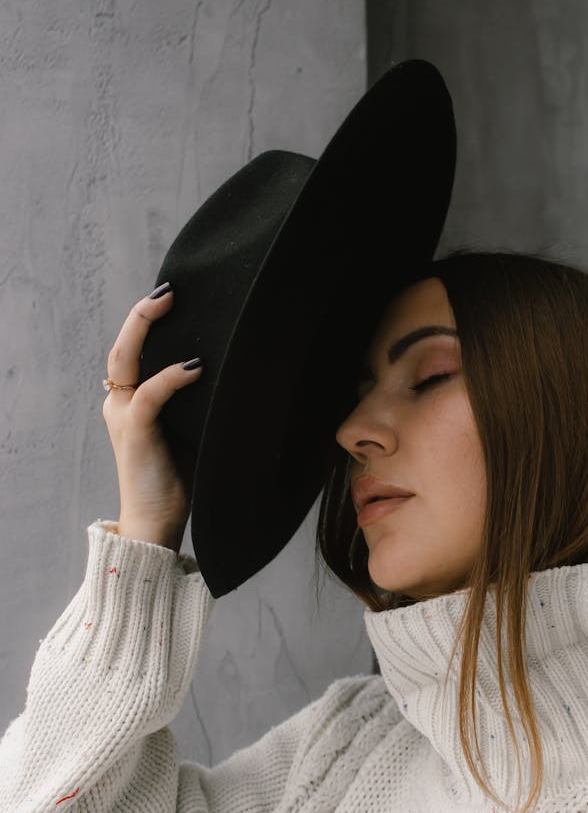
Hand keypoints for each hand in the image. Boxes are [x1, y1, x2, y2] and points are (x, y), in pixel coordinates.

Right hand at [102, 284, 203, 552]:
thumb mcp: (195, 429)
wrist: (159, 522)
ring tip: (169, 303)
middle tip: (168, 290)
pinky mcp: (137, 432)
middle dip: (141, 314)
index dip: (148, 321)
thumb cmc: (182, 478)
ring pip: (126, 360)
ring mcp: (124, 417)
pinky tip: (195, 367)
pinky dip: (171, 377)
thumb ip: (202, 401)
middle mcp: (121, 404)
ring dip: (145, 328)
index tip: (173, 296)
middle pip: (123, 347)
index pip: (134, 351)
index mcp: (132, 402)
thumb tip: (241, 373)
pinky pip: (150, 394)